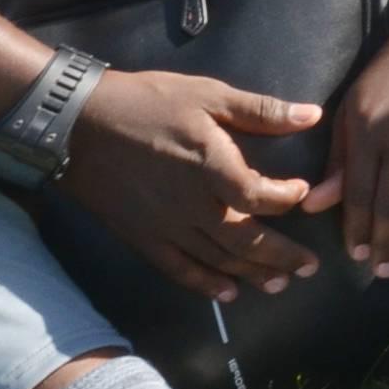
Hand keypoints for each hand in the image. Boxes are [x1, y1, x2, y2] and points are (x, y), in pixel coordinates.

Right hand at [55, 69, 326, 302]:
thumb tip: (311, 116)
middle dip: (283, 257)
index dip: (287, 200)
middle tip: (310, 267)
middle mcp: (193, 207)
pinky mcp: (143, 239)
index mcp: (212, 169)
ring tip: (280, 284)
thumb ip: (260, 111)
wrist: (76, 125)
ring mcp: (166, 228)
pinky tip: (228, 293)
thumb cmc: (145, 103)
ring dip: (253, 275)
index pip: (261, 199)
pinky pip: (180, 271)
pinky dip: (207, 285)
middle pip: (247, 243)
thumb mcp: (206, 94)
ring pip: (219, 261)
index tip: (302, 193)